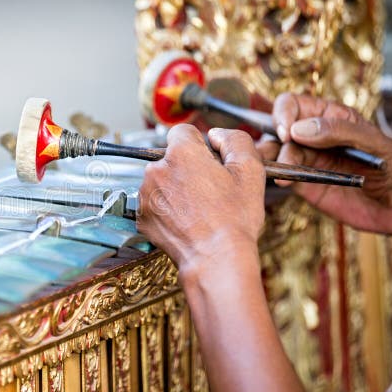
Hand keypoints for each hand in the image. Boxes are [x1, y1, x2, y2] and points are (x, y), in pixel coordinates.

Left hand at [137, 125, 264, 282]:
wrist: (216, 259)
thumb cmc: (234, 218)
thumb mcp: (249, 170)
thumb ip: (234, 140)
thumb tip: (216, 135)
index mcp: (180, 153)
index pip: (183, 132)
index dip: (200, 145)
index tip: (210, 162)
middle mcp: (156, 170)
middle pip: (171, 158)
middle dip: (187, 169)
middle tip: (209, 191)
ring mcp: (145, 195)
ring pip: (161, 181)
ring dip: (175, 189)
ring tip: (198, 209)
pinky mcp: (142, 217)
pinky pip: (154, 203)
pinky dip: (167, 209)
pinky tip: (186, 221)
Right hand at [260, 93, 391, 244]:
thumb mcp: (375, 142)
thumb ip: (339, 131)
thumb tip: (299, 129)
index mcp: (330, 117)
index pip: (293, 105)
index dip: (284, 114)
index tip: (287, 132)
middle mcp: (313, 137)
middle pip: (277, 128)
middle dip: (272, 138)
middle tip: (279, 152)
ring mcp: (307, 160)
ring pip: (274, 152)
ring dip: (269, 157)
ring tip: (277, 167)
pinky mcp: (304, 184)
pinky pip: (282, 175)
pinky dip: (276, 176)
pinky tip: (282, 180)